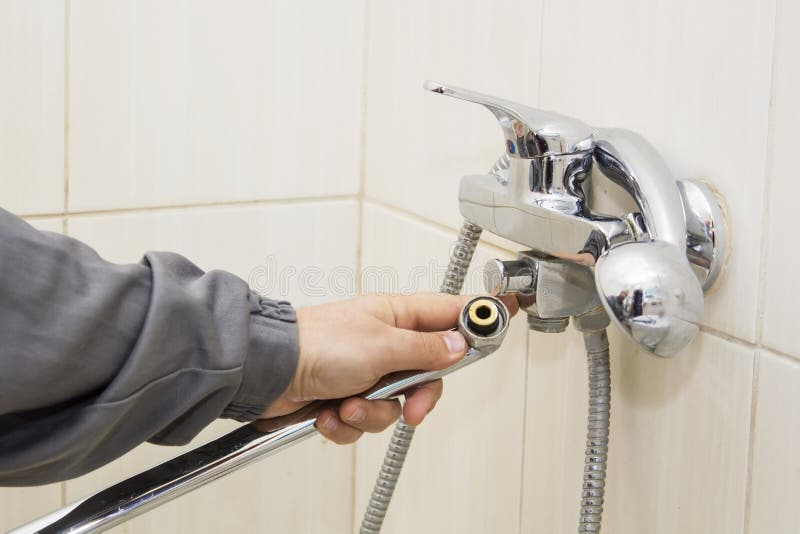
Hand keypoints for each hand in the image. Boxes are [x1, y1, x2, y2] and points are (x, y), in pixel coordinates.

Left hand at [260, 293, 517, 443]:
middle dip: (416, 396)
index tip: (505, 321)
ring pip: (396, 404)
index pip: (450, 313)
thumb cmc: (316, 345)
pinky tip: (330, 412)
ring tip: (347, 404)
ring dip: (372, 414)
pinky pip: (366, 420)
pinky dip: (348, 423)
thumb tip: (458, 345)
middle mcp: (386, 342)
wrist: (267, 373)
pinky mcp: (347, 395)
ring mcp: (367, 371)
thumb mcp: (381, 345)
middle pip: (429, 373)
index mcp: (397, 316)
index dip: (476, 320)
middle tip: (408, 404)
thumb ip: (425, 349)